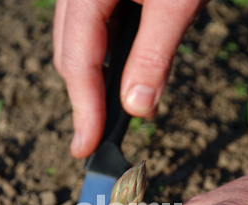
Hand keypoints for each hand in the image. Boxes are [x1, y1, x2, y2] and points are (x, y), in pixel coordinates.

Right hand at [53, 0, 206, 158]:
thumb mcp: (176, 5)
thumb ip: (154, 55)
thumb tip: (137, 107)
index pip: (78, 63)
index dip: (83, 110)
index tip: (86, 148)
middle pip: (71, 56)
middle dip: (87, 98)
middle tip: (104, 135)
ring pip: (80, 44)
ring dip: (99, 77)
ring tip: (128, 103)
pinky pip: (95, 29)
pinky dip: (110, 55)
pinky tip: (133, 66)